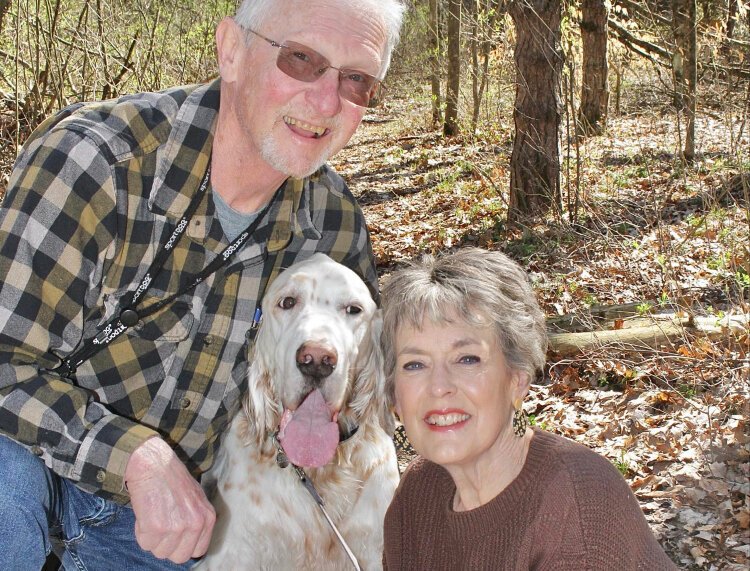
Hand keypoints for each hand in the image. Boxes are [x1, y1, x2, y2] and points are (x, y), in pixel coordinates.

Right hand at [124, 437, 215, 562]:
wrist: (153, 463)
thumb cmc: (172, 479)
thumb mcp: (195, 498)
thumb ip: (196, 520)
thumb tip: (190, 543)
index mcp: (208, 518)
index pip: (198, 551)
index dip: (182, 545)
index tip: (174, 536)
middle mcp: (195, 524)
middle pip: (178, 557)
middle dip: (166, 545)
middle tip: (161, 526)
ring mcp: (177, 527)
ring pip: (160, 552)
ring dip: (152, 538)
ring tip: (153, 515)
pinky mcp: (156, 527)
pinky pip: (145, 543)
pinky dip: (141, 532)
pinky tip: (145, 513)